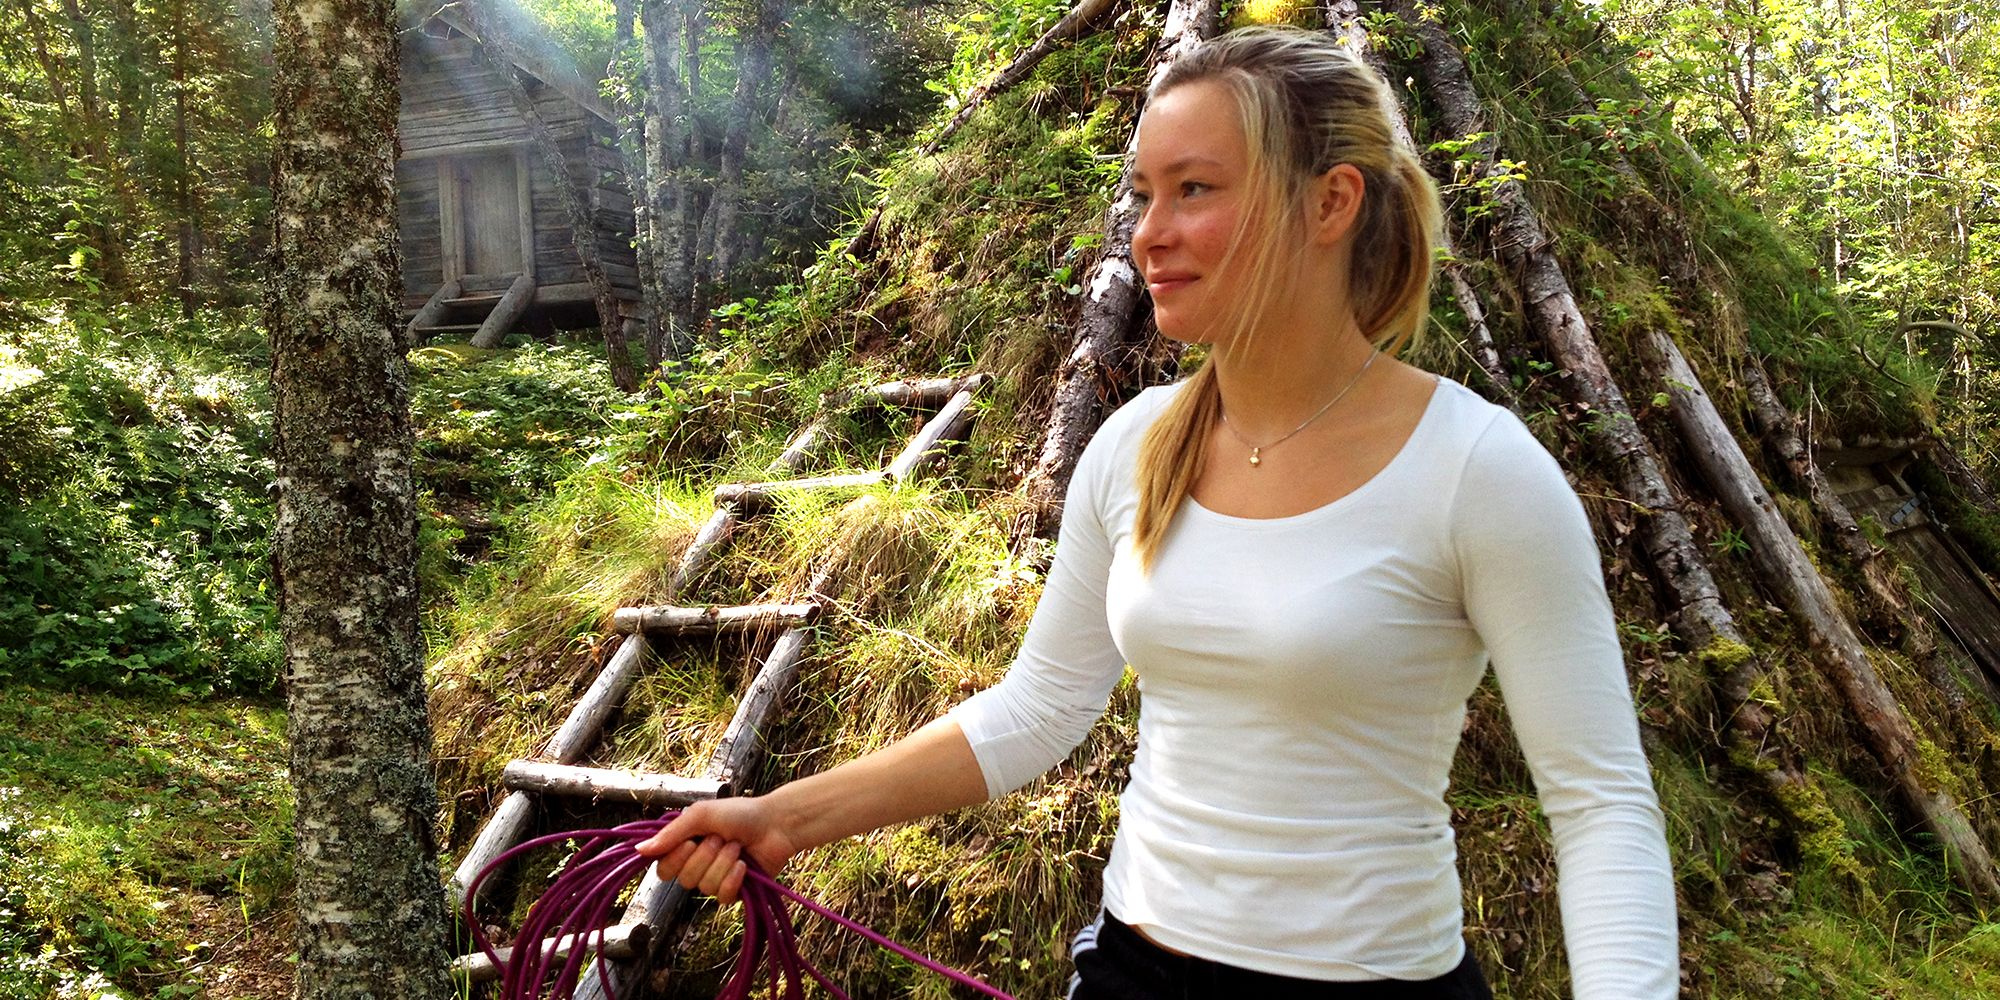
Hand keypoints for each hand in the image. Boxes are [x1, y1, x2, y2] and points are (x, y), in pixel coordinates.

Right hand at [633, 797, 800, 906]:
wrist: (775, 824)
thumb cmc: (739, 813)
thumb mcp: (701, 815)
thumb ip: (671, 834)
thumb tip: (639, 851)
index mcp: (685, 846)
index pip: (663, 868)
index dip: (674, 860)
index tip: (689, 843)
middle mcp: (697, 865)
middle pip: (684, 879)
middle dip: (705, 857)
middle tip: (720, 839)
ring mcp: (715, 879)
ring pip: (704, 887)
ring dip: (723, 863)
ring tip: (736, 847)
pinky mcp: (734, 891)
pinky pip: (722, 896)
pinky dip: (734, 878)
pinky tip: (744, 865)